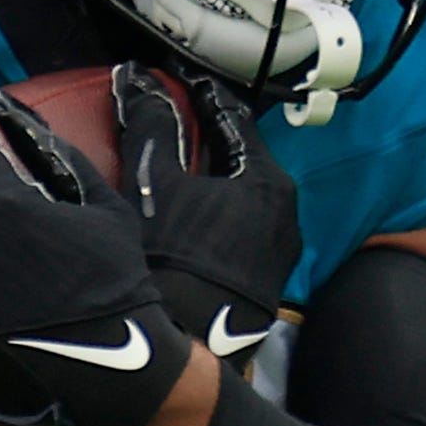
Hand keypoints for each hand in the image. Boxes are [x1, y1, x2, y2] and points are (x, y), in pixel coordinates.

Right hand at [114, 62, 297, 366]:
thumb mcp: (153, 184)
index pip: (233, 118)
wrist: (188, 345)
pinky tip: (190, 219)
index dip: (201, 96)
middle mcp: (286, 213)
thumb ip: (150, 126)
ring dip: (214, 180)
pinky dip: (217, 214)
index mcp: (267, 180)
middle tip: (176, 122)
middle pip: (243, 159)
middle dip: (209, 140)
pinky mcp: (266, 283)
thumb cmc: (171, 258)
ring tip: (179, 171)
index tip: (179, 82)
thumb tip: (139, 80)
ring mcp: (279, 252)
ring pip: (244, 198)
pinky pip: (242, 231)